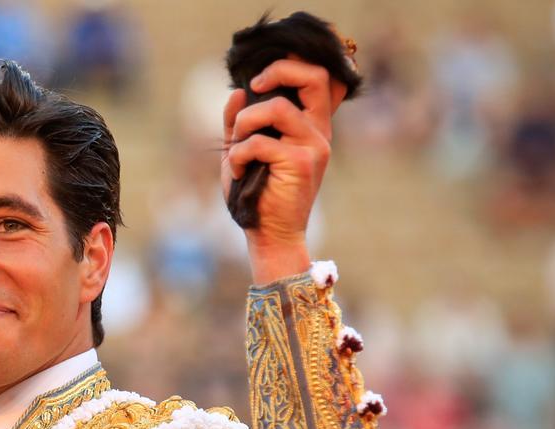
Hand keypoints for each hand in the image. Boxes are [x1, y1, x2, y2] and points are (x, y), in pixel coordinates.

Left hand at [221, 56, 348, 282]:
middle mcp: (319, 132)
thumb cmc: (257, 196)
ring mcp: (314, 147)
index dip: (291, 66)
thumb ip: (240, 122)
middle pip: (314, 77)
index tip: (257, 81)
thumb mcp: (243, 152)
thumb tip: (237, 92)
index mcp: (310, 127)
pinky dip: (238, 153)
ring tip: (236, 147)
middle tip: (253, 88)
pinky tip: (236, 170)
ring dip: (245, 122)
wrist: (269, 236)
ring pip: (278, 108)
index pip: (319, 79)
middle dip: (278, 72)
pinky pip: (260, 142)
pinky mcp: (300, 163)